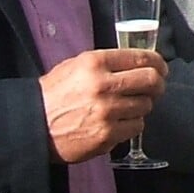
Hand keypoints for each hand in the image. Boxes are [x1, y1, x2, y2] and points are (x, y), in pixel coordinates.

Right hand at [41, 49, 166, 163]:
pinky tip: (117, 122)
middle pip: (151, 81)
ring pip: (146, 105)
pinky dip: (131, 124)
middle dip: (158, 84)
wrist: (32, 125)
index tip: (161, 68)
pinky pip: (136, 126)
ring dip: (141, 106)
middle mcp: (103, 85)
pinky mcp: (107, 135)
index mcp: (95, 63)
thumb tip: (138, 63)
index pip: (140, 58)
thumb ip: (106, 64)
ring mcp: (107, 112)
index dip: (157, 63)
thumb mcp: (75, 67)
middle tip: (156, 87)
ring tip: (125, 107)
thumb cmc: (53, 95)